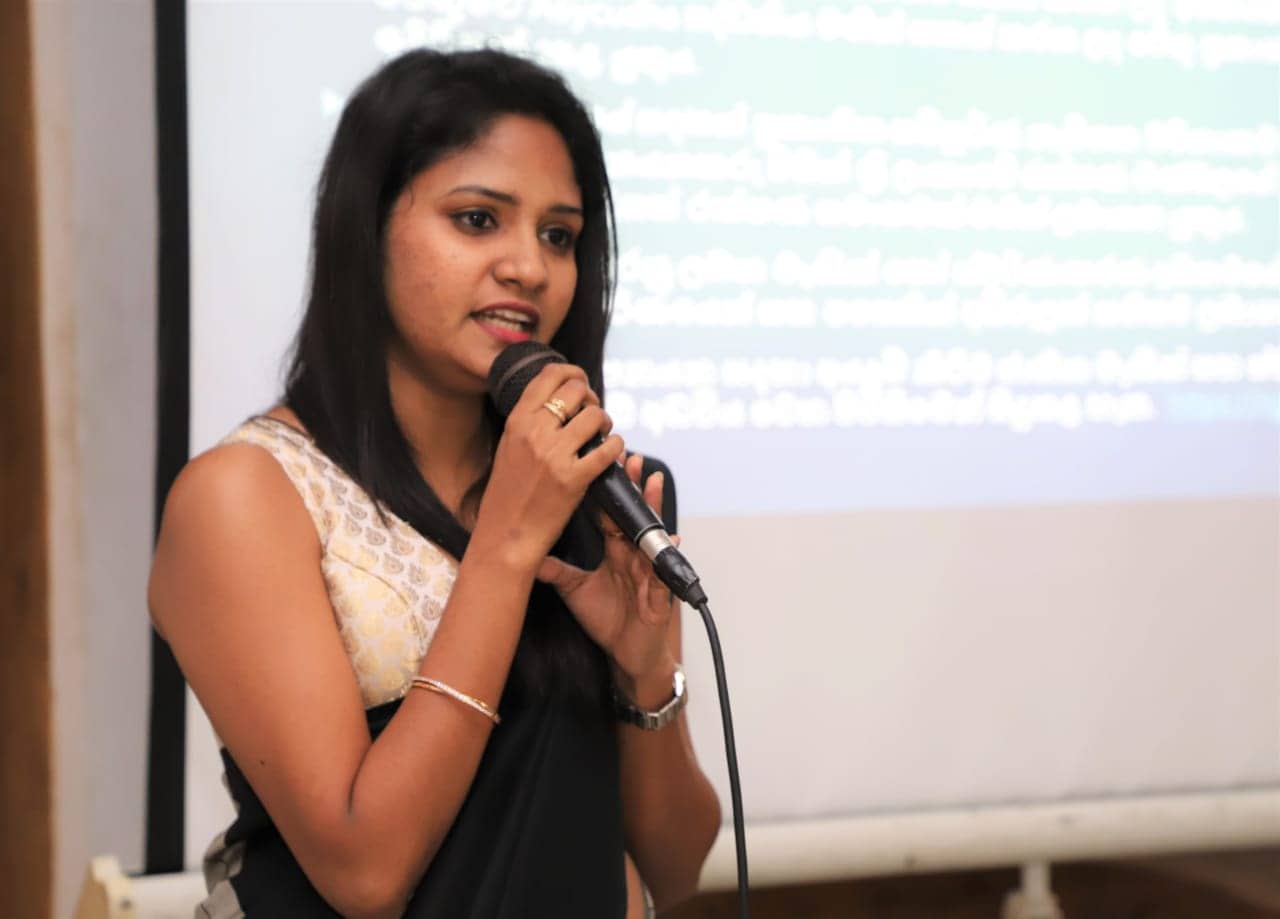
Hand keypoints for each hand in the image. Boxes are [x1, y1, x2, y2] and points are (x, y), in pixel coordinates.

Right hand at [472, 364, 623, 570]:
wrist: (505, 536)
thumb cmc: (507, 495)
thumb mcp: (509, 447)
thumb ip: (529, 422)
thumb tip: (558, 400)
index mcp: (517, 421)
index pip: (550, 375)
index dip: (573, 373)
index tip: (581, 383)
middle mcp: (534, 432)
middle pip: (576, 390)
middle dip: (591, 398)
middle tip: (593, 415)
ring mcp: (554, 455)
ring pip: (596, 416)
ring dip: (605, 423)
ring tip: (602, 435)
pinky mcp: (573, 479)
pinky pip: (608, 450)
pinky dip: (616, 447)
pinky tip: (612, 452)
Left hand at [536, 454, 679, 686]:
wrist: (627, 655)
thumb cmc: (605, 619)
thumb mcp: (574, 590)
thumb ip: (555, 569)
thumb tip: (525, 553)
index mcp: (615, 550)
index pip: (611, 513)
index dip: (607, 490)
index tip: (600, 462)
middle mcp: (633, 555)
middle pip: (634, 514)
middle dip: (634, 486)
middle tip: (630, 457)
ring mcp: (649, 571)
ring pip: (653, 533)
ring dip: (654, 508)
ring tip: (654, 481)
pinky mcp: (661, 592)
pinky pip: (665, 570)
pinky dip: (669, 554)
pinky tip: (674, 536)